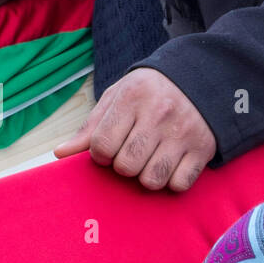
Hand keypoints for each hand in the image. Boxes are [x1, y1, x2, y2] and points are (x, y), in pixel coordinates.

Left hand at [54, 67, 216, 191]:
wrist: (200, 78)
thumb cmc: (150, 92)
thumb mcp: (119, 97)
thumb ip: (91, 126)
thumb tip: (60, 154)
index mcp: (133, 97)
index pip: (102, 145)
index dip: (100, 155)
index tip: (109, 149)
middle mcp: (159, 114)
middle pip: (126, 166)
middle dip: (123, 165)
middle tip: (131, 153)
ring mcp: (184, 133)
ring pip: (152, 179)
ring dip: (145, 177)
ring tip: (149, 161)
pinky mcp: (203, 149)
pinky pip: (179, 184)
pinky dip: (171, 181)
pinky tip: (170, 166)